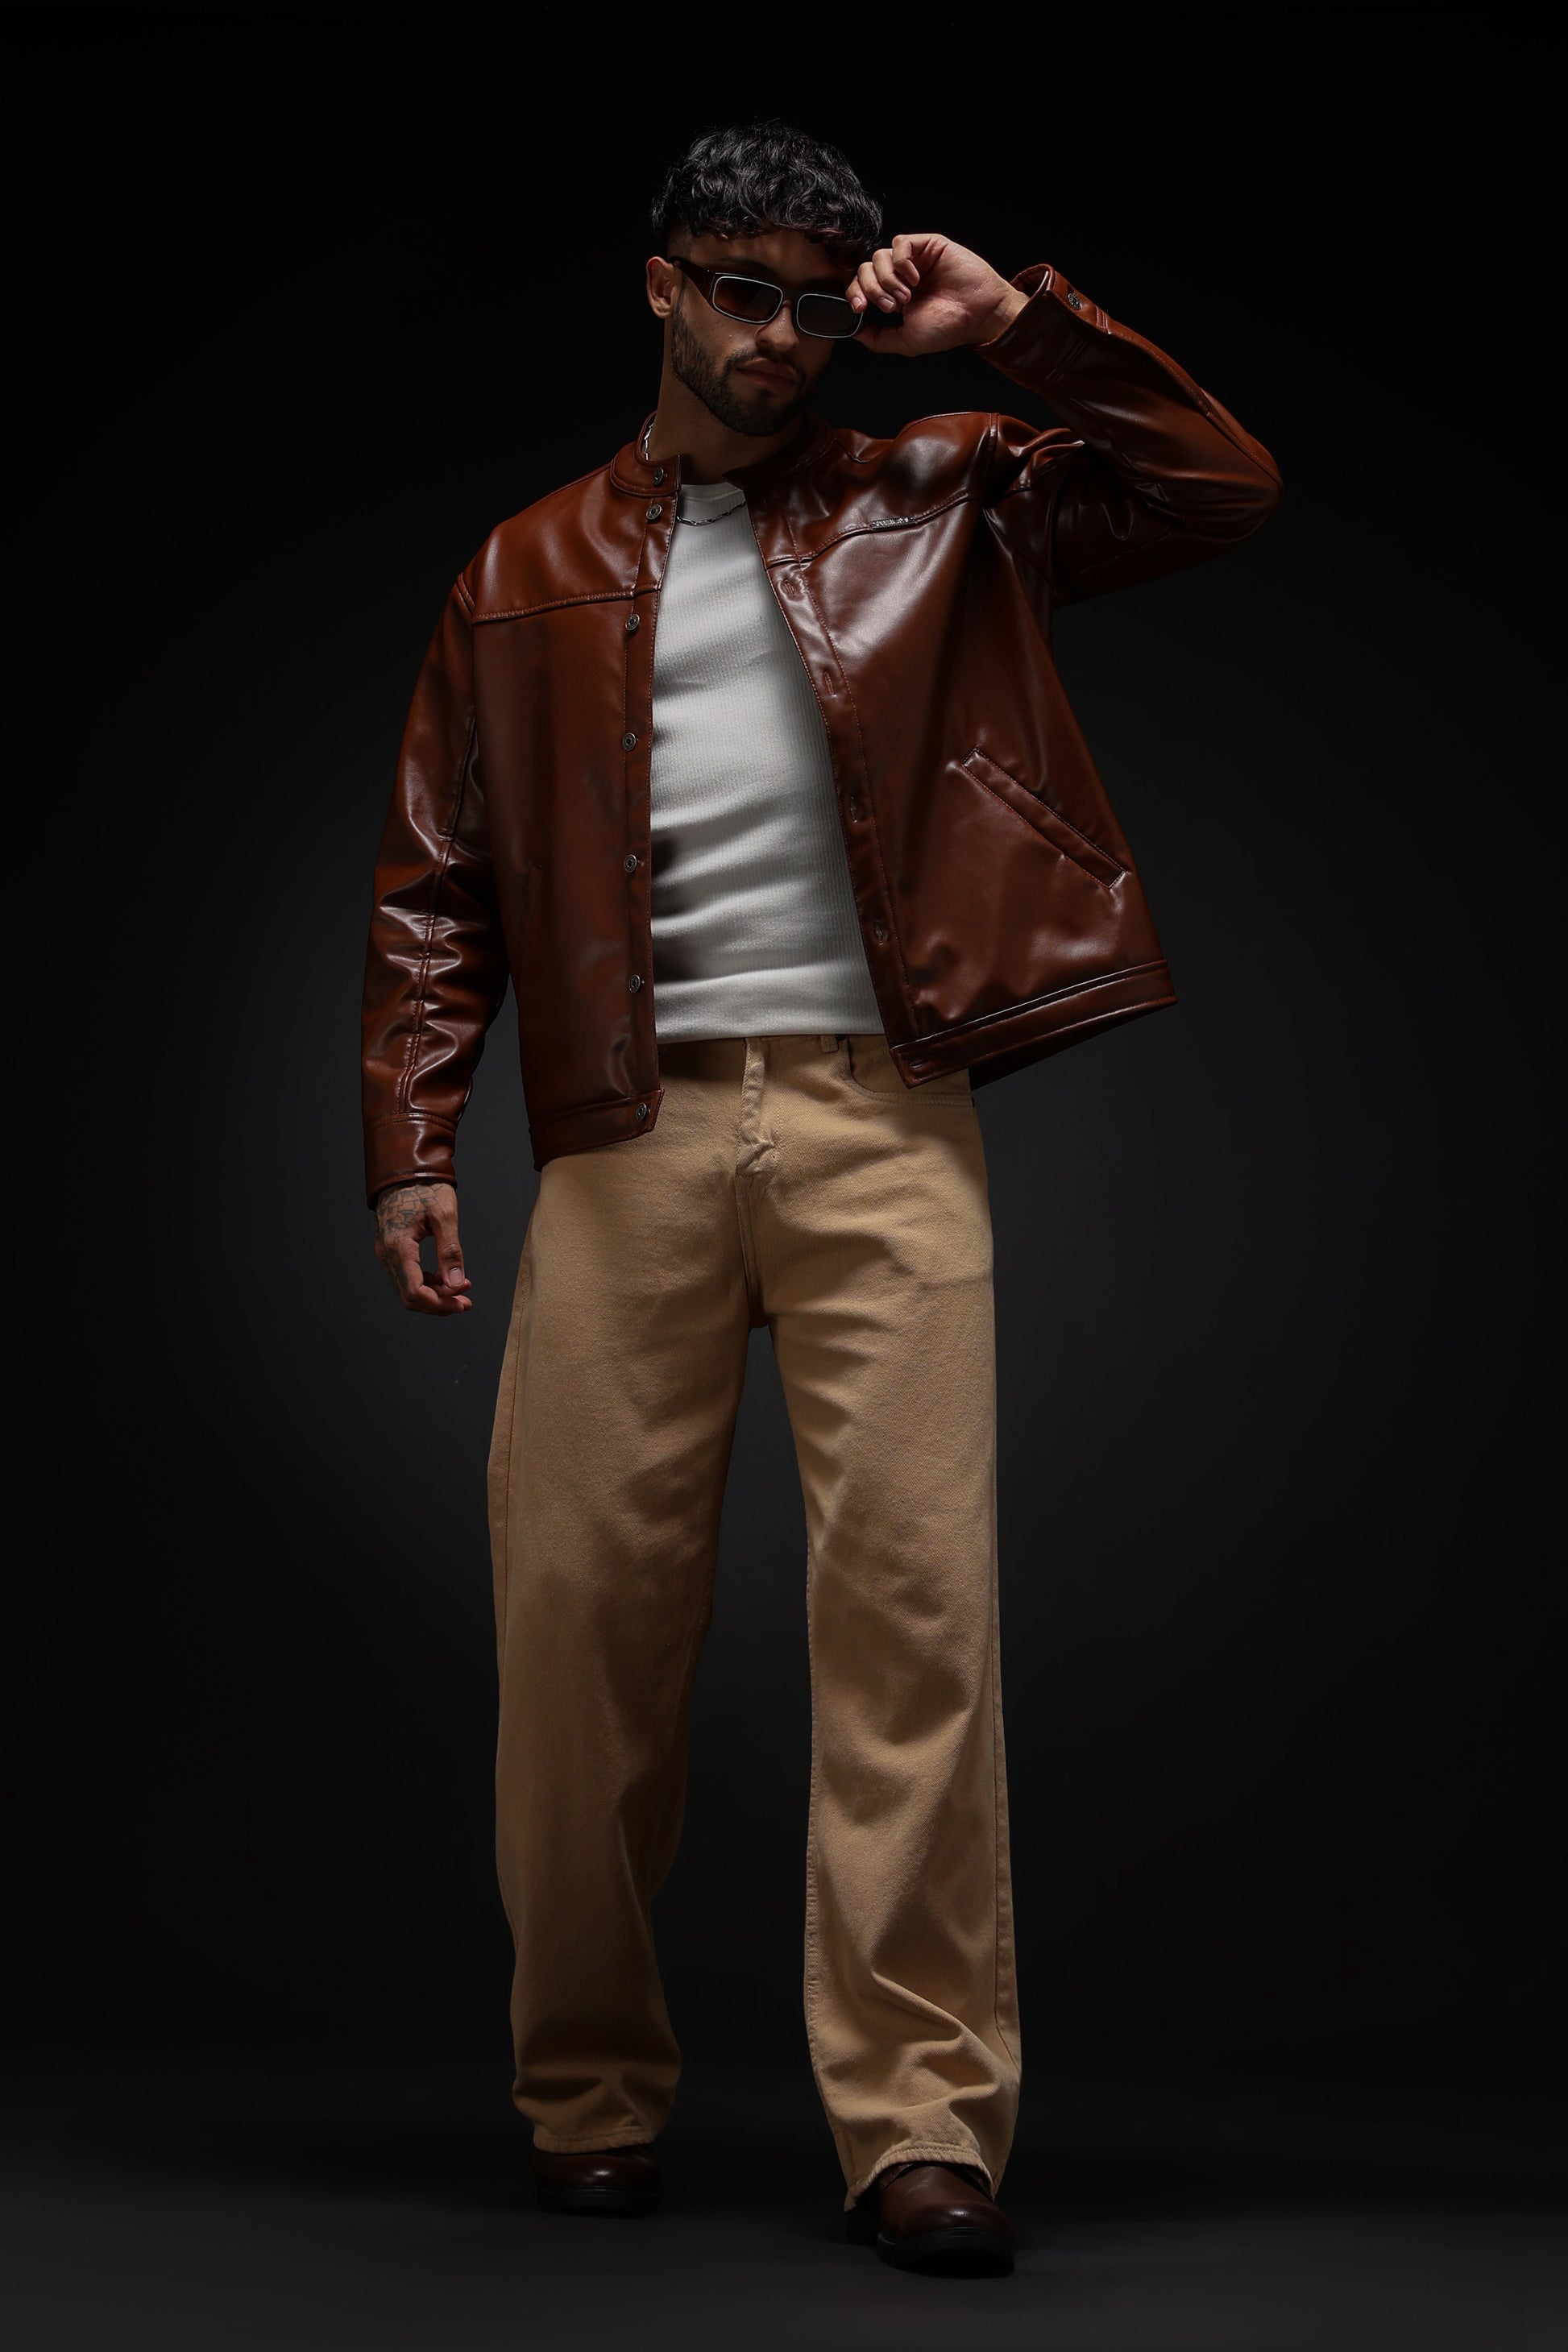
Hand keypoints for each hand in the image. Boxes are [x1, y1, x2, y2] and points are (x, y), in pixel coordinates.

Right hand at [374, 1180, 471, 1315]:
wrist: (406, 1170)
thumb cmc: (425, 1187)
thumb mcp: (445, 1216)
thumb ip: (450, 1252)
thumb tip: (456, 1284)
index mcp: (398, 1247)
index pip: (415, 1293)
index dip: (440, 1304)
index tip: (463, 1301)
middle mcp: (386, 1255)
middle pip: (410, 1297)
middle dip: (439, 1303)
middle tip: (465, 1301)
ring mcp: (386, 1253)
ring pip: (407, 1290)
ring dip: (434, 1294)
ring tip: (461, 1287)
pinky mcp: (390, 1251)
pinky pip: (406, 1277)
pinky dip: (426, 1283)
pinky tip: (445, 1277)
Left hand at [848, 234, 1027, 356]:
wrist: (979, 313)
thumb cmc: (949, 327)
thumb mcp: (907, 340)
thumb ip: (878, 339)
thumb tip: (854, 332)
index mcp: (894, 296)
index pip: (862, 287)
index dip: (855, 295)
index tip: (860, 309)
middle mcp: (901, 276)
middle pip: (866, 269)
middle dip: (872, 289)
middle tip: (891, 306)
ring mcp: (914, 260)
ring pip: (879, 257)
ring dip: (887, 279)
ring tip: (907, 296)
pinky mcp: (926, 245)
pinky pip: (899, 243)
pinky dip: (902, 262)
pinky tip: (916, 278)